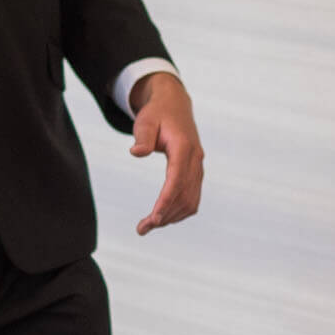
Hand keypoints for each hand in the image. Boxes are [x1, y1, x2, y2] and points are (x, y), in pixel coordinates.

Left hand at [128, 71, 203, 234]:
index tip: (153, 220)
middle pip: (184, 196)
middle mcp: (195, 159)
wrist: (174, 105)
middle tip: (141, 229)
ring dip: (172, 216)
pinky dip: (179, 210)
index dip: (166, 201)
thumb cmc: (157, 114)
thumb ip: (143, 136)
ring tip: (148, 226)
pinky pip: (192, 197)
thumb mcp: (146, 121)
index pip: (177, 180)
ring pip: (191, 201)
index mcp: (184, 148)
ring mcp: (198, 167)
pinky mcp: (195, 172)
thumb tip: (136, 153)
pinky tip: (163, 217)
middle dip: (165, 215)